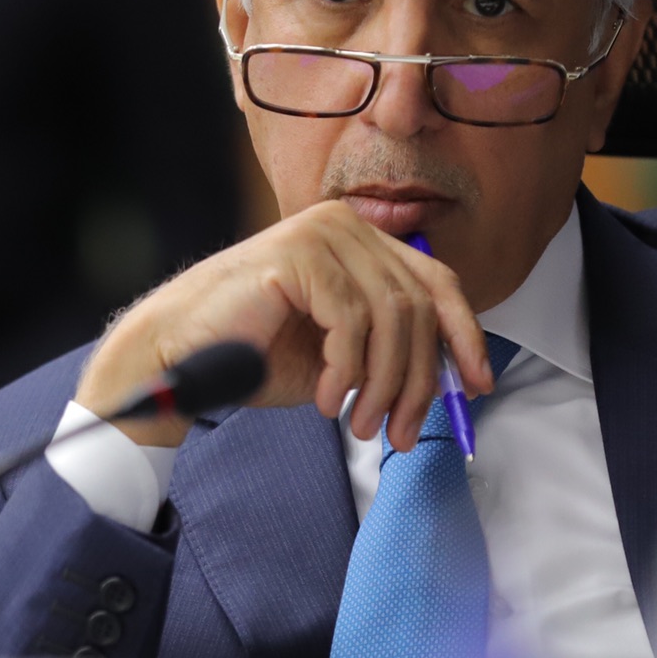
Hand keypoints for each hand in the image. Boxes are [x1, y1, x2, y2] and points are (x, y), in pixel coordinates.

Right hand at [75, 201, 492, 449]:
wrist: (179, 357)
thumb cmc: (253, 355)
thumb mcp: (342, 356)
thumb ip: (391, 349)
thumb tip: (454, 378)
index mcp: (360, 242)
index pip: (436, 282)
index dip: (465, 336)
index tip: (477, 386)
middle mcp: (344, 226)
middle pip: (419, 305)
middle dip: (419, 380)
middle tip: (401, 431)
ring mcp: (320, 234)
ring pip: (392, 317)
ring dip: (383, 385)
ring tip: (361, 424)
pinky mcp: (296, 255)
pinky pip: (350, 322)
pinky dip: (346, 372)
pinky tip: (326, 399)